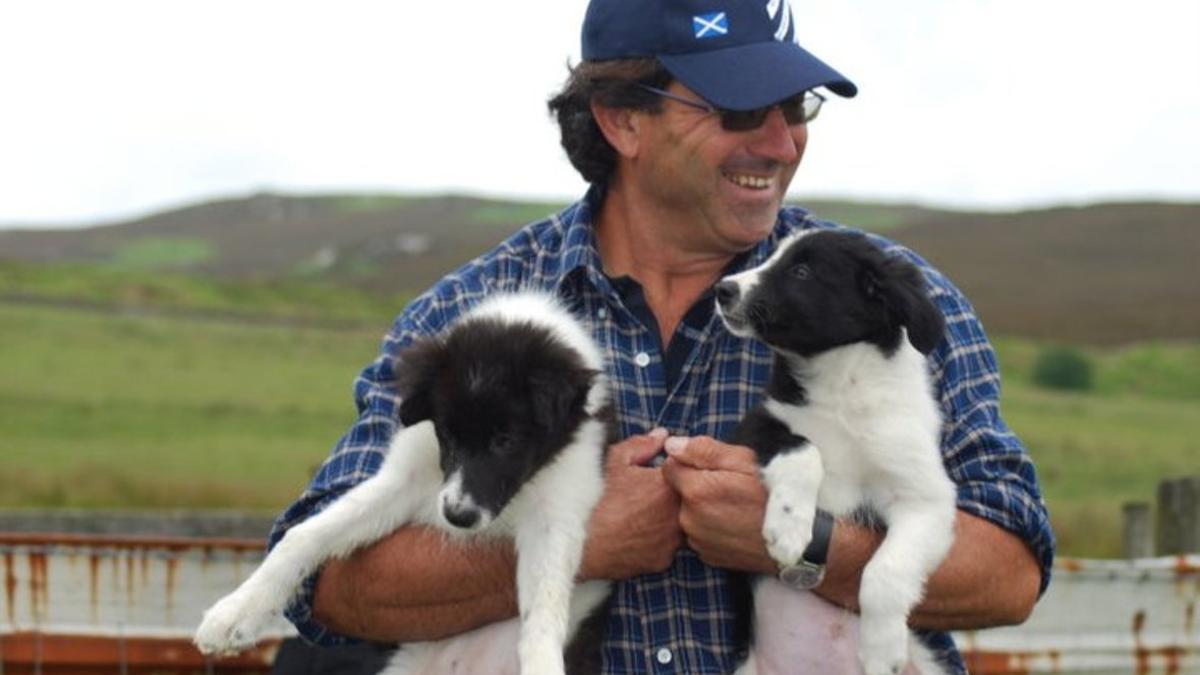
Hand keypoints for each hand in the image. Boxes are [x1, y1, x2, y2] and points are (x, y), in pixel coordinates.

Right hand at [579, 429, 682, 579]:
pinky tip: (639, 534)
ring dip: (669, 519)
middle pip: (688, 500)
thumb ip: (642, 445)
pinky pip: (668, 546)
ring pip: (681, 525)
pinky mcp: (663, 561)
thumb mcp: (614, 460)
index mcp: (670, 486)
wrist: (577, 542)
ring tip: (643, 515)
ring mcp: (672, 540)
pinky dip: (658, 540)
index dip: (674, 470)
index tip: (660, 472)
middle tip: (649, 494)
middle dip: (674, 494)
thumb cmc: (594, 499)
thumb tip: (662, 436)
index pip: (687, 472)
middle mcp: (678, 514)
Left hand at [661, 435, 775, 574]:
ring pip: (688, 514)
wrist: (796, 541)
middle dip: (696, 486)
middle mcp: (689, 518)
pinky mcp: (707, 556)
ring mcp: (697, 540)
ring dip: (702, 508)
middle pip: (678, 492)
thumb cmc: (773, 495)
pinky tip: (732, 525)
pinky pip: (699, 534)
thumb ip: (703, 450)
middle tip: (727, 486)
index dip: (687, 463)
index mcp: (696, 490)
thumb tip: (671, 445)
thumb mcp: (744, 461)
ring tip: (732, 507)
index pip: (669, 467)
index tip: (710, 467)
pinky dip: (710, 528)